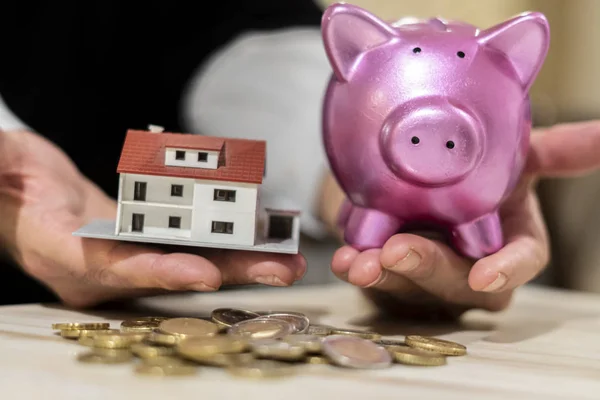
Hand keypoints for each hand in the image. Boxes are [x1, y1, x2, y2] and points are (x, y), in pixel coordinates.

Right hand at [0, 130, 305, 307]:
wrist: (25, 194)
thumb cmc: (9, 179)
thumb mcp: (1, 166)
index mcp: (65, 256)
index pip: (115, 268)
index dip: (159, 272)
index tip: (204, 272)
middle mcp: (102, 271)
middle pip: (170, 273)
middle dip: (226, 272)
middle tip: (279, 270)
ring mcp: (128, 262)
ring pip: (190, 262)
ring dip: (241, 262)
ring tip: (288, 259)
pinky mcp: (146, 247)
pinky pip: (190, 246)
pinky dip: (226, 243)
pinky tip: (263, 237)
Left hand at [323, 121, 599, 319]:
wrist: (412, 174)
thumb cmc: (469, 169)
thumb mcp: (510, 154)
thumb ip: (555, 152)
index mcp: (509, 235)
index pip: (522, 261)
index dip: (507, 270)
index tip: (485, 275)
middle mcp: (472, 263)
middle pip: (460, 283)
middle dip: (429, 269)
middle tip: (397, 250)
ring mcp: (430, 277)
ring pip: (412, 289)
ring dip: (385, 276)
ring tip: (358, 260)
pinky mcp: (392, 280)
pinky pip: (375, 283)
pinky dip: (357, 269)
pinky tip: (342, 260)